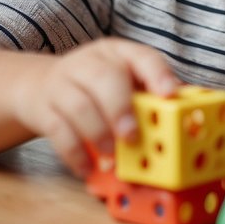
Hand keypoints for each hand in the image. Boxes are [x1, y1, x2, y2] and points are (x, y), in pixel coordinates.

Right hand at [12, 38, 178, 175]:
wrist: (38, 86)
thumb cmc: (97, 88)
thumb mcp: (124, 81)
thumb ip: (149, 96)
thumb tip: (185, 119)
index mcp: (119, 54)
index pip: (141, 57)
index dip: (157, 75)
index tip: (170, 94)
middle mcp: (89, 63)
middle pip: (103, 79)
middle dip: (120, 109)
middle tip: (132, 136)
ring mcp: (62, 83)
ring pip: (78, 105)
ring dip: (98, 133)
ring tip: (112, 155)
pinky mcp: (42, 108)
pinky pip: (58, 131)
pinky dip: (75, 154)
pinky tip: (88, 169)